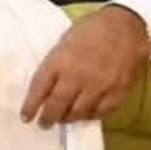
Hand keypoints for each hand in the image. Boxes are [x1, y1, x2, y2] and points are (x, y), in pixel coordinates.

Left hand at [20, 6, 150, 127]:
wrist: (124, 26)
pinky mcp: (117, 91)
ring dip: (69, 119)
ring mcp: (98, 85)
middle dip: (48, 118)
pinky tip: (85, 115)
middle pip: (57, 105)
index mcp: (60, 60)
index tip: (25, 116)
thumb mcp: (64, 42)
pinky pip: (101, 112)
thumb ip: (55, 64)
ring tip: (64, 119)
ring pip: (78, 112)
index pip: (39, 89)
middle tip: (44, 123)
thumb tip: (46, 86)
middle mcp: (77, 75)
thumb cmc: (91, 30)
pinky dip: (91, 116)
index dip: (30, 106)